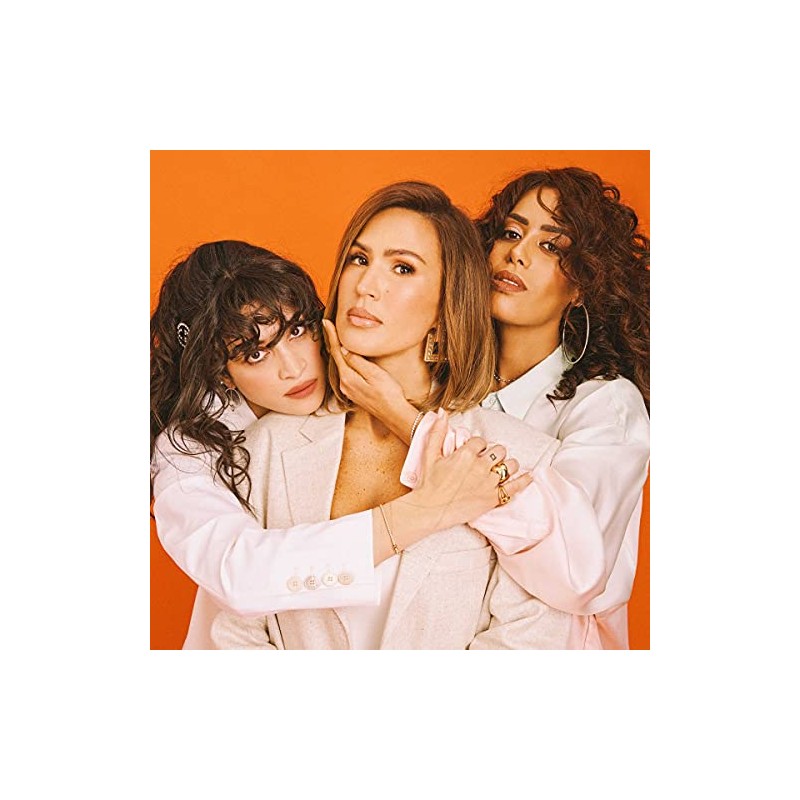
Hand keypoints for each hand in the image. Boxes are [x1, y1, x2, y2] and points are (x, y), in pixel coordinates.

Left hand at [323, 320, 416, 439]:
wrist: (394, 414)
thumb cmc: (388, 394)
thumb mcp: (374, 373)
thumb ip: (357, 361)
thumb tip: (344, 349)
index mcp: (348, 377)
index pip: (337, 351)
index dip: (331, 335)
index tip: (326, 322)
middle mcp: (344, 384)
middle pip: (336, 358)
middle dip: (333, 342)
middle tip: (329, 326)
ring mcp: (348, 389)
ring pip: (341, 365)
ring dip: (339, 351)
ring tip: (336, 338)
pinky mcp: (354, 392)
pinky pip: (346, 372)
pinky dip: (345, 362)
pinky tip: (347, 357)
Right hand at [402, 411, 532, 529]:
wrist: (430, 509)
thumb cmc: (429, 484)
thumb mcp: (430, 454)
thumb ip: (438, 432)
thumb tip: (442, 412)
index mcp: (466, 454)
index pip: (481, 441)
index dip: (479, 445)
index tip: (476, 451)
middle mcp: (480, 466)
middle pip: (499, 451)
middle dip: (495, 453)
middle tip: (490, 459)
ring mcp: (488, 482)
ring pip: (509, 465)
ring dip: (508, 464)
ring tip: (504, 467)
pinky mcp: (492, 498)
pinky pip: (514, 487)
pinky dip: (524, 480)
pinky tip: (529, 476)